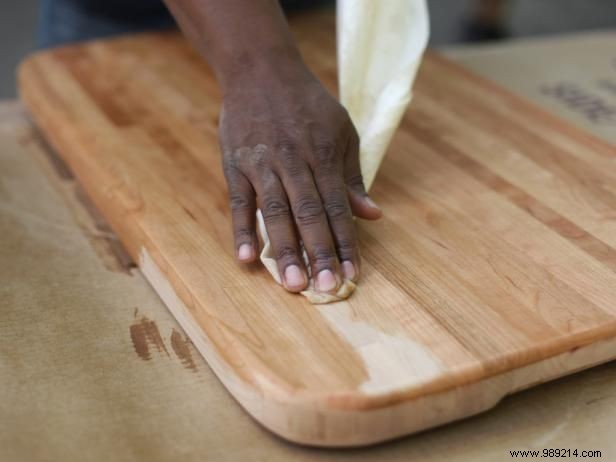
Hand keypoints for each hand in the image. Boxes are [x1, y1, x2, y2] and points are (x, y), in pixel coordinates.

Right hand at [220, 58, 381, 293]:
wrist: (261, 71)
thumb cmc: (308, 104)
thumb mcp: (341, 131)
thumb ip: (352, 176)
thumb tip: (373, 215)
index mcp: (324, 155)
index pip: (338, 207)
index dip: (345, 243)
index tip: (352, 274)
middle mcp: (294, 162)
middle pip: (309, 214)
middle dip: (319, 253)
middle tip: (325, 288)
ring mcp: (262, 164)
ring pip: (276, 213)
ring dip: (285, 250)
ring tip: (292, 284)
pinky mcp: (235, 165)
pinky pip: (239, 202)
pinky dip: (242, 230)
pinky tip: (246, 259)